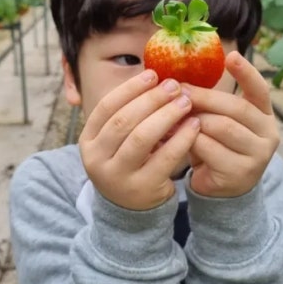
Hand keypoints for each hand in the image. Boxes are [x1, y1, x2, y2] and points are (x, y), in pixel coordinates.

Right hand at [79, 70, 201, 210]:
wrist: (131, 209)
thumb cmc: (130, 162)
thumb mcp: (119, 141)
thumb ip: (132, 114)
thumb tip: (158, 78)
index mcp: (88, 141)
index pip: (106, 107)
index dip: (130, 88)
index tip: (152, 74)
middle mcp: (97, 159)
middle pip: (124, 120)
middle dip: (151, 99)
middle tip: (174, 86)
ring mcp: (117, 177)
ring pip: (141, 138)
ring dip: (166, 115)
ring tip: (185, 102)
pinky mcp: (142, 189)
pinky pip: (164, 158)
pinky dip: (181, 138)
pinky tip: (194, 125)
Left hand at [183, 51, 279, 197]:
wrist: (221, 189)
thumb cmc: (216, 147)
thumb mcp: (218, 121)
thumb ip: (211, 104)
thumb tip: (180, 80)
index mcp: (264, 115)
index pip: (260, 90)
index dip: (246, 72)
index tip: (231, 55)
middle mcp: (268, 134)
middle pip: (235, 107)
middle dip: (204, 97)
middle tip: (178, 90)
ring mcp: (258, 155)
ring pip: (221, 127)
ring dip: (194, 121)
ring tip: (175, 117)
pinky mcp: (241, 173)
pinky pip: (209, 149)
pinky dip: (190, 141)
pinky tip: (177, 139)